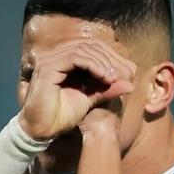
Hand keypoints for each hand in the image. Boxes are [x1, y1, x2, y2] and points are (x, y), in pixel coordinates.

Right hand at [18, 39, 135, 139]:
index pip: (92, 46)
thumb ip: (106, 89)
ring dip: (103, 62)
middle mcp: (56, 55)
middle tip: (123, 74)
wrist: (43, 130)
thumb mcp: (90, 99)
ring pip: (83, 49)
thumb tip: (130, 85)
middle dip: (110, 58)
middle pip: (89, 44)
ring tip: (113, 78)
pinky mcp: (47, 67)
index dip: (111, 56)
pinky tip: (104, 77)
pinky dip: (93, 65)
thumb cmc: (62, 116)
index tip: (126, 72)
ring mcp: (50, 59)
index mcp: (64, 60)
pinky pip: (75, 58)